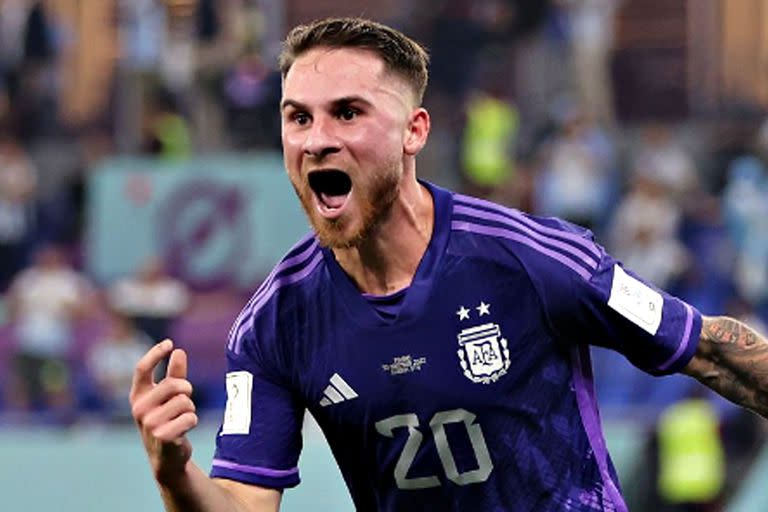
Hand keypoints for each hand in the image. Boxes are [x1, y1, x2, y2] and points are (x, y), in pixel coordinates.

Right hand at [130, 339, 198, 484]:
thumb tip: (179, 351)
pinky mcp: (163, 436)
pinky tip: (184, 430)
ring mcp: (149, 424)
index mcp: (138, 396)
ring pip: (184, 401)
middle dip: (187, 389)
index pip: (141, 369)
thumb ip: (174, 374)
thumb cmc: (167, 420)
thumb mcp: (168, 397)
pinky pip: (190, 417)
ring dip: (190, 408)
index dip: (154, 354)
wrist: (166, 456)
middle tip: (186, 398)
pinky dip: (192, 420)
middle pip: (173, 385)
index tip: (169, 343)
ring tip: (182, 418)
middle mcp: (139, 409)